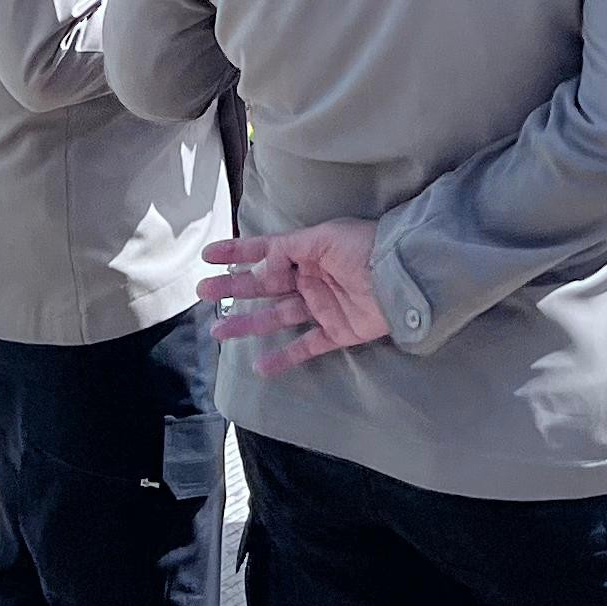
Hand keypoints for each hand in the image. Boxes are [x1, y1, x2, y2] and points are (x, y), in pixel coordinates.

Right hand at [200, 221, 388, 372]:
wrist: (402, 275)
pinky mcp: (336, 332)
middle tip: (204, 293)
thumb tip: (259, 269)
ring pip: (275, 317)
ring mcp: (322, 307)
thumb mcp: (323, 238)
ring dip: (246, 324)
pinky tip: (258, 366)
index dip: (236, 253)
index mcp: (308, 251)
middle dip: (233, 289)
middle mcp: (310, 278)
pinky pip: (304, 347)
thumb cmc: (364, 248)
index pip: (264, 251)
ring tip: (217, 332)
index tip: (208, 257)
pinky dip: (282, 358)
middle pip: (263, 286)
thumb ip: (288, 252)